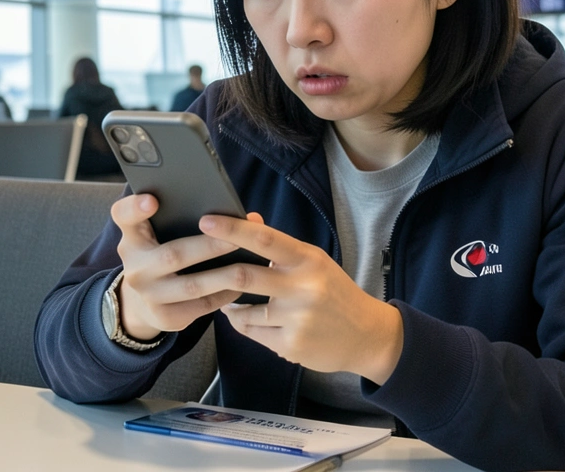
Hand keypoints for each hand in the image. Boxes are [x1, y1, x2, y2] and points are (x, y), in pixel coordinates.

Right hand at [110, 194, 248, 340]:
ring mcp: (148, 295)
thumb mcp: (158, 236)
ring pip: (192, 285)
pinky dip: (225, 295)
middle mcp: (135, 267)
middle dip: (210, 245)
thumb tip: (242, 216)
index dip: (135, 208)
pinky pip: (201, 305)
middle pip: (173, 254)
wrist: (142, 303)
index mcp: (132, 237)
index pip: (123, 216)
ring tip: (251, 262)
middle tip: (238, 238)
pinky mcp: (164, 317)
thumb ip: (182, 219)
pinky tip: (243, 285)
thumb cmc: (161, 255)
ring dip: (224, 274)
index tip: (153, 200)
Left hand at [196, 214, 403, 384]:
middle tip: (197, 268)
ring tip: (227, 298)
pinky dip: (242, 323)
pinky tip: (244, 318)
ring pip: (243, 309)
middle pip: (246, 275)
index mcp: (309, 260)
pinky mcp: (291, 344)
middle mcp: (304, 287)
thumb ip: (282, 248)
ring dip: (229, 303)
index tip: (206, 221)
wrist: (367, 335)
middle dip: (216, 273)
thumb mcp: (315, 263)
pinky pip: (252, 332)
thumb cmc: (335, 293)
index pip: (265, 239)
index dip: (233, 230)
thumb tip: (249, 221)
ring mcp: (297, 318)